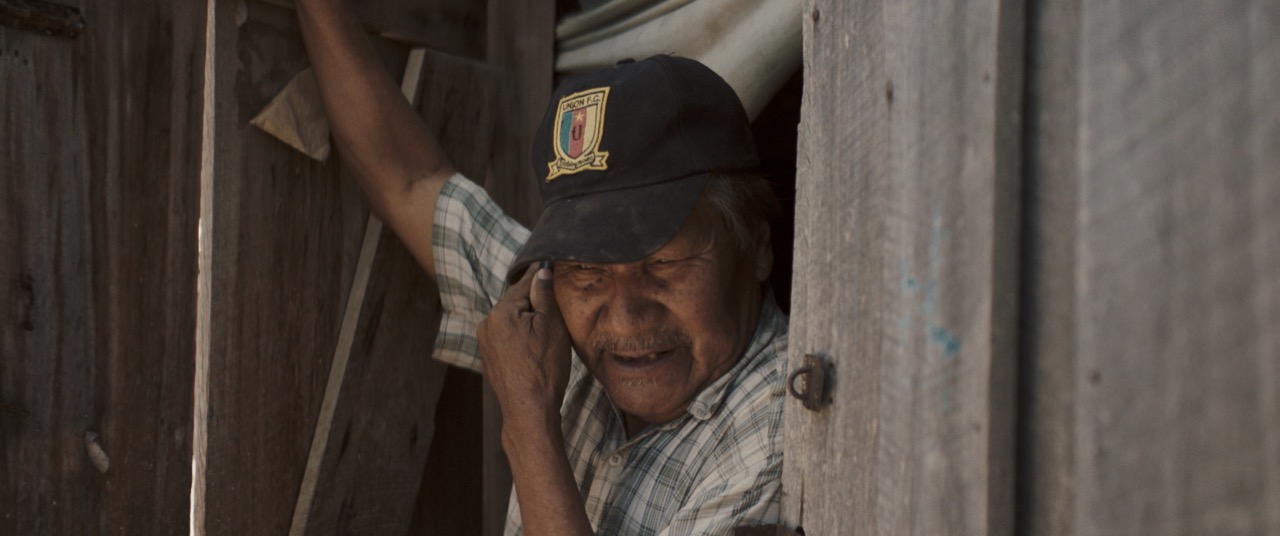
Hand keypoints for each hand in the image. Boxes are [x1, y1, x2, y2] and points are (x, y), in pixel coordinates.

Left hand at [477, 263, 572, 428]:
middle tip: (556, 302)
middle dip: (535, 301)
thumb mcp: (552, 327)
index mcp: (501, 312)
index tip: (548, 261)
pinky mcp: (489, 357)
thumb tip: (541, 271)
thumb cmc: (544, 370)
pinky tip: (535, 347)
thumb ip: (544, 296)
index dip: (540, 274)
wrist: (529, 410)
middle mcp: (487, 324)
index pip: (524, 283)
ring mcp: (486, 342)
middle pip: (516, 302)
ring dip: (528, 319)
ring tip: (548, 329)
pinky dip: (521, 336)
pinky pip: (507, 336)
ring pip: (512, 320)